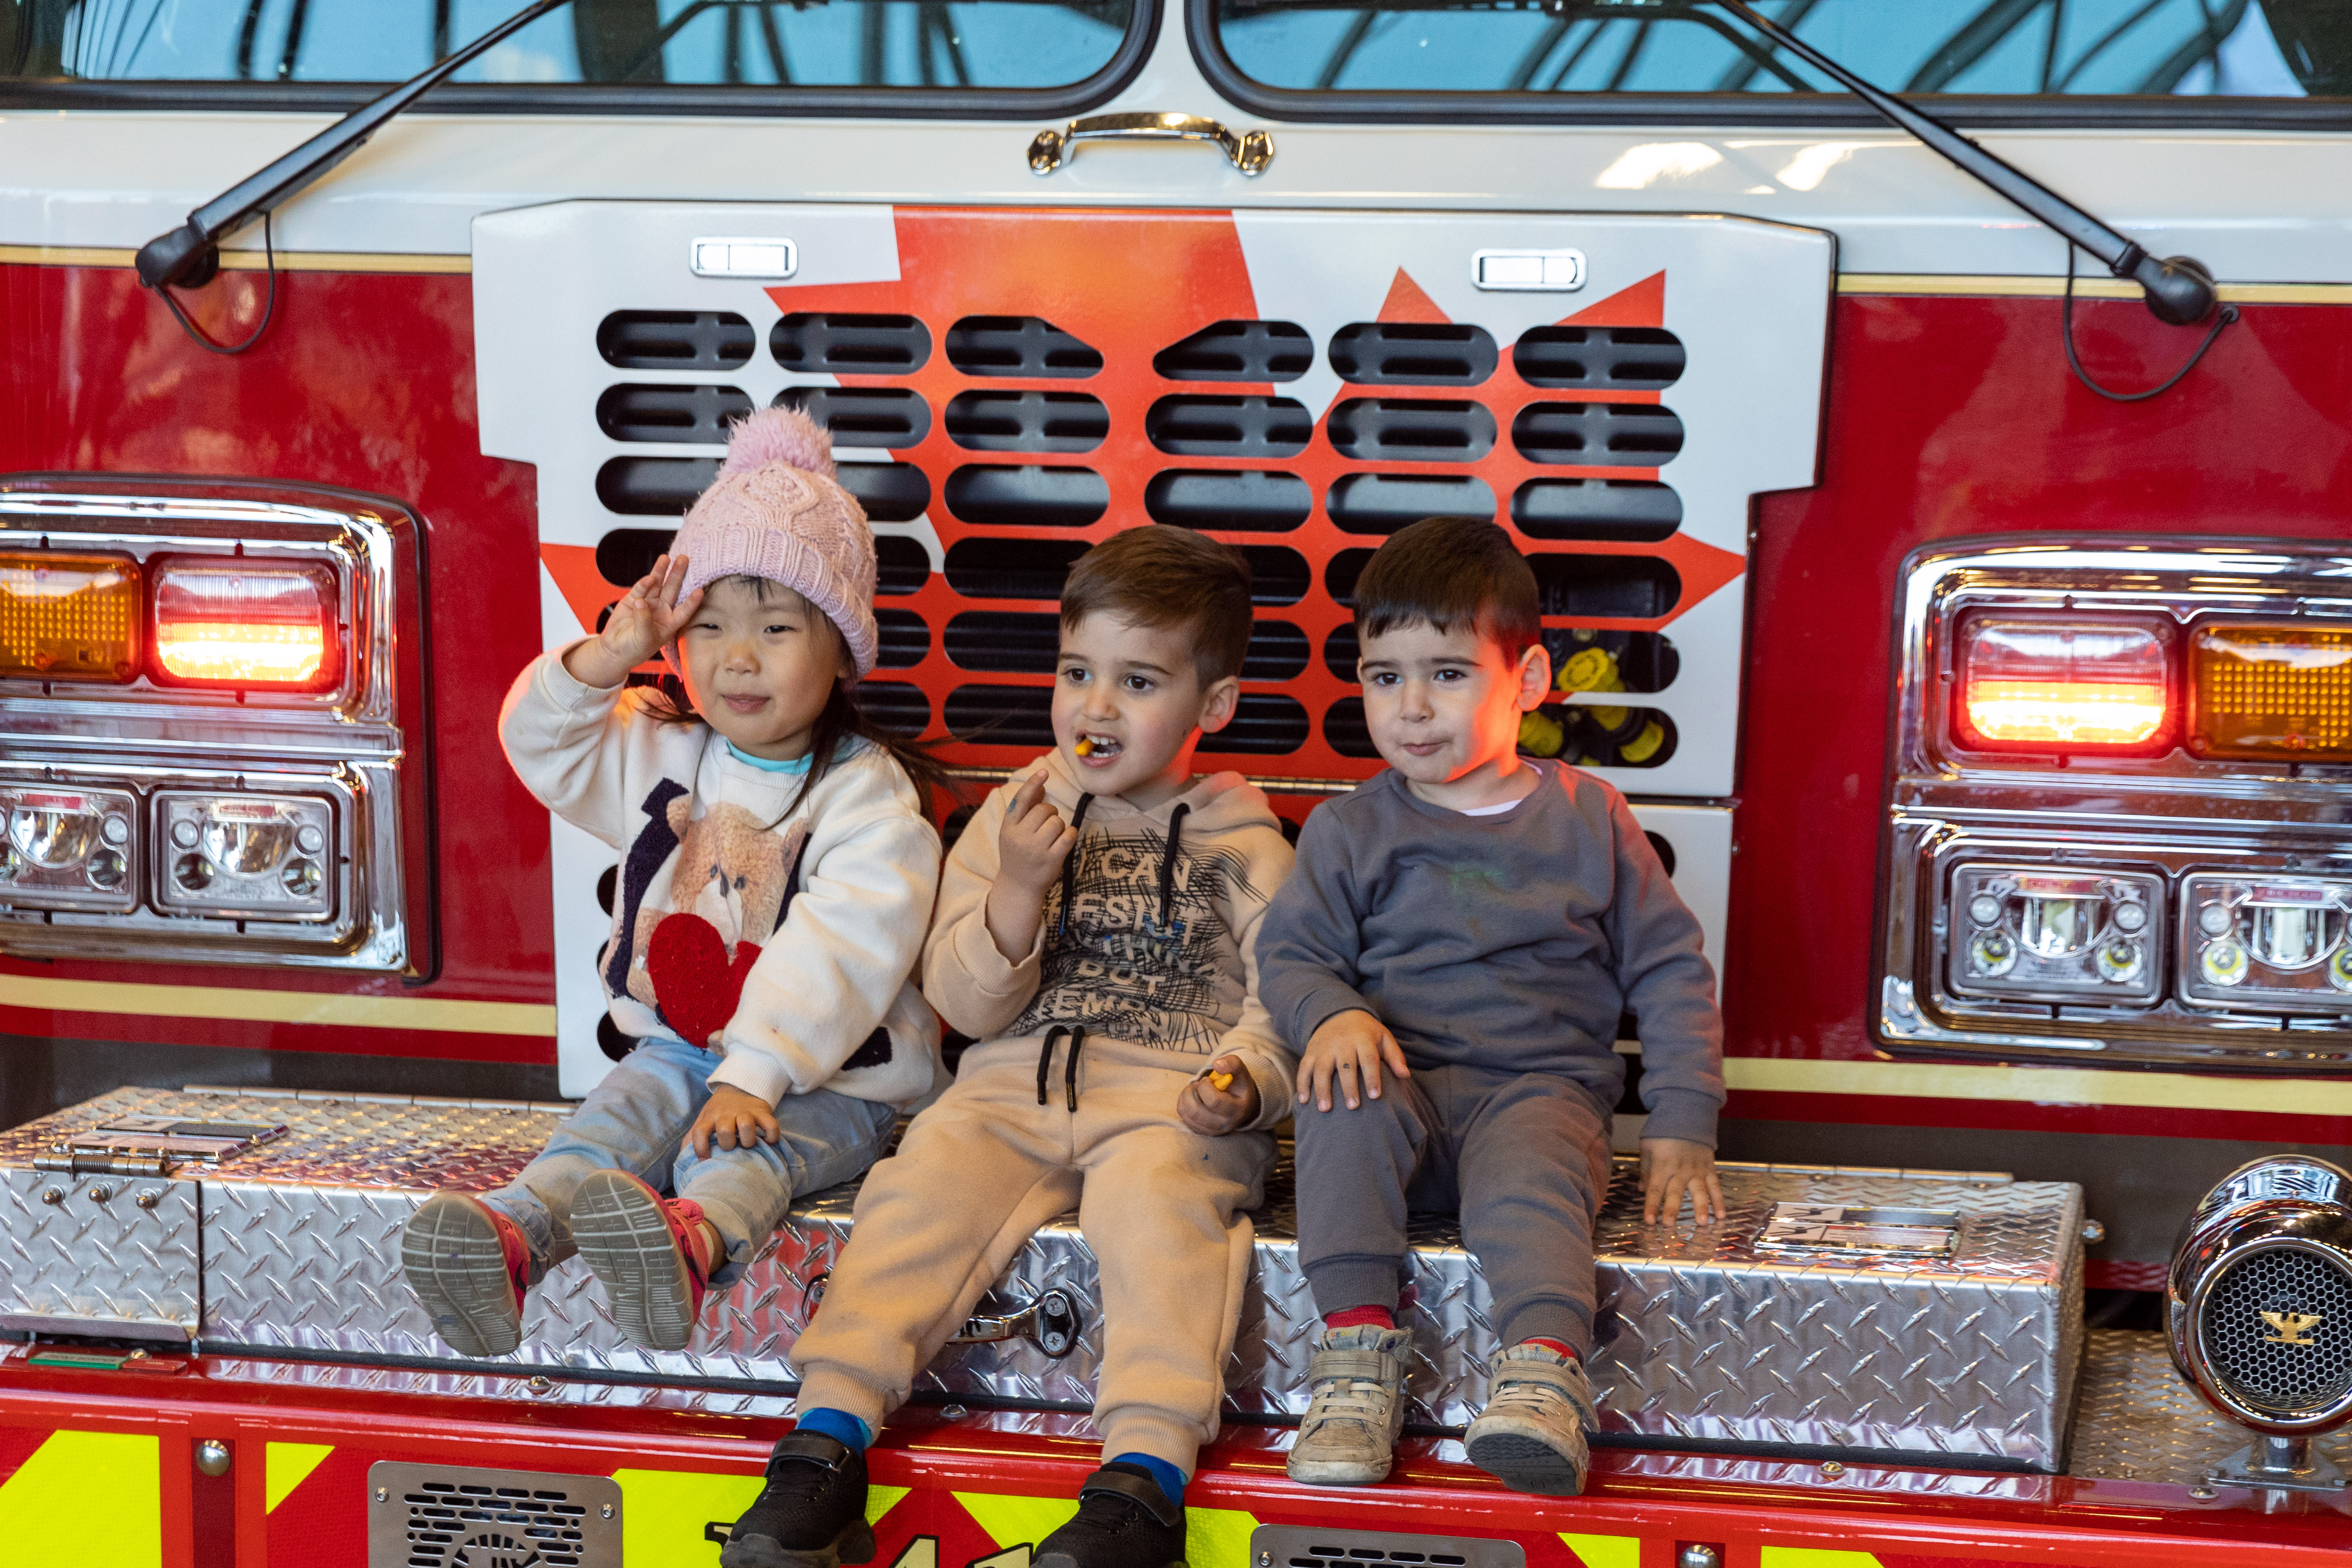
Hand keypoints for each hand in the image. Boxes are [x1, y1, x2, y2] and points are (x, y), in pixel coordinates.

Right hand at [565, 553, 703, 688]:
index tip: (700, 591)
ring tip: (666, 558)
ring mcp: (648, 603)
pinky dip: (644, 583)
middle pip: (673, 590)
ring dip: (661, 571)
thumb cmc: (635, 648)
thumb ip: (645, 621)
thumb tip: (642, 602)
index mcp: (670, 622)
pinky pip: (641, 589)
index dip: (692, 602)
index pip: (684, 610)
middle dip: (678, 574)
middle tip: (684, 559)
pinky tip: (649, 578)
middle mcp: (662, 610)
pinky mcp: (633, 599)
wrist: (616, 649)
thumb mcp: (644, 639)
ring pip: (657, 584)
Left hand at [685, 1085, 780, 1157]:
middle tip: (732, 1147)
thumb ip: (691, 1139)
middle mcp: (726, 1115)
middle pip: (725, 1131)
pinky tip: (768, 1141)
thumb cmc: (718, 1113)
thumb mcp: (703, 1122)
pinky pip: (771, 1125)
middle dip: (728, 1144)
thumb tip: (683, 1161)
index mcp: (709, 1119)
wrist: (738, 1087)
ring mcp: (745, 1112)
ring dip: (748, 1140)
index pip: (699, 1132)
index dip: (700, 1148)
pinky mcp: (762, 1111)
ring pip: (746, 1125)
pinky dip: (772, 1136)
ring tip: (748, 1144)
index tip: (705, 1159)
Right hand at [996, 773, 1077, 893]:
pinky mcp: (1051, 860)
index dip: (1033, 783)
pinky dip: (1071, 834)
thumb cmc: (1018, 854)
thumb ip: (1026, 809)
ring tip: (1052, 837)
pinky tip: (1065, 839)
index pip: (1021, 800)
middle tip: (1046, 825)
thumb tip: (1040, 786)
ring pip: (1057, 822)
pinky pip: (1068, 836)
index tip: (1044, 772)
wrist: (1019, 885)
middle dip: (1050, 813)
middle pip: (1044, 810)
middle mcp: (1020, 837)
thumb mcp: (1014, 831)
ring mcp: (1035, 849)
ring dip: (1059, 826)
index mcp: (1008, 827)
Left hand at [1179, 1054, 1259, 1134]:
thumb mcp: (1240, 1070)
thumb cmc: (1238, 1085)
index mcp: (1237, 1109)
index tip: (1207, 1080)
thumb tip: (1216, 1065)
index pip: (1213, 1101)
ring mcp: (1213, 1130)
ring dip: (1186, 1098)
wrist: (1241, 1103)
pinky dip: (1183, 1105)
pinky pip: (1184, 1119)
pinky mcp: (1203, 1132)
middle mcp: (1225, 1124)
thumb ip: (1231, 1063)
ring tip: (1195, 1091)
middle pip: (1196, 1111)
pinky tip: (1194, 1099)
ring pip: (1187, 1115)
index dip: (1205, 1087)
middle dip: (1191, 1092)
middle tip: (1198, 1085)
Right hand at [1295, 1010, 1409, 1111]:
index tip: (1375, 1096)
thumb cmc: (1366, 1031)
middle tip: (1352, 1107)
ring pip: (1321, 1069)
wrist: (1338, 1012)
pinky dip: (1302, 1084)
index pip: (1368, 1059)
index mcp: (1362, 1039)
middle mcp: (1342, 1043)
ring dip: (1322, 1089)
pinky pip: (1304, 1068)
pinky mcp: (1310, 1051)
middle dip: (1348, 1087)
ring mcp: (1324, 1048)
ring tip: (1325, 1109)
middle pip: (1345, 1066)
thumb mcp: (1383, 1037)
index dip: (1372, 1077)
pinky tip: (1303, 1101)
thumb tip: (1405, 1075)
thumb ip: (1395, 1056)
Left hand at [1640, 1137, 1724, 1225]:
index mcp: (1662, 1165)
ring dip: (1701, 1207)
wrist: (1687, 1117)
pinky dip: (1719, 1201)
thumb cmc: (1663, 1134)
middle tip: (1670, 1224)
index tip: (1649, 1221)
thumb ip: (1646, 1169)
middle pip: (1676, 1191)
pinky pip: (1715, 1186)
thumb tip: (1642, 1190)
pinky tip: (1721, 1215)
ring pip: (1700, 1190)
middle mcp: (1680, 1169)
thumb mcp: (1648, 1147)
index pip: (1655, 1188)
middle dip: (1672, 1208)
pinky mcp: (1709, 1169)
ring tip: (1702, 1223)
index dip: (1651, 1205)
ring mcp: (1697, 1170)